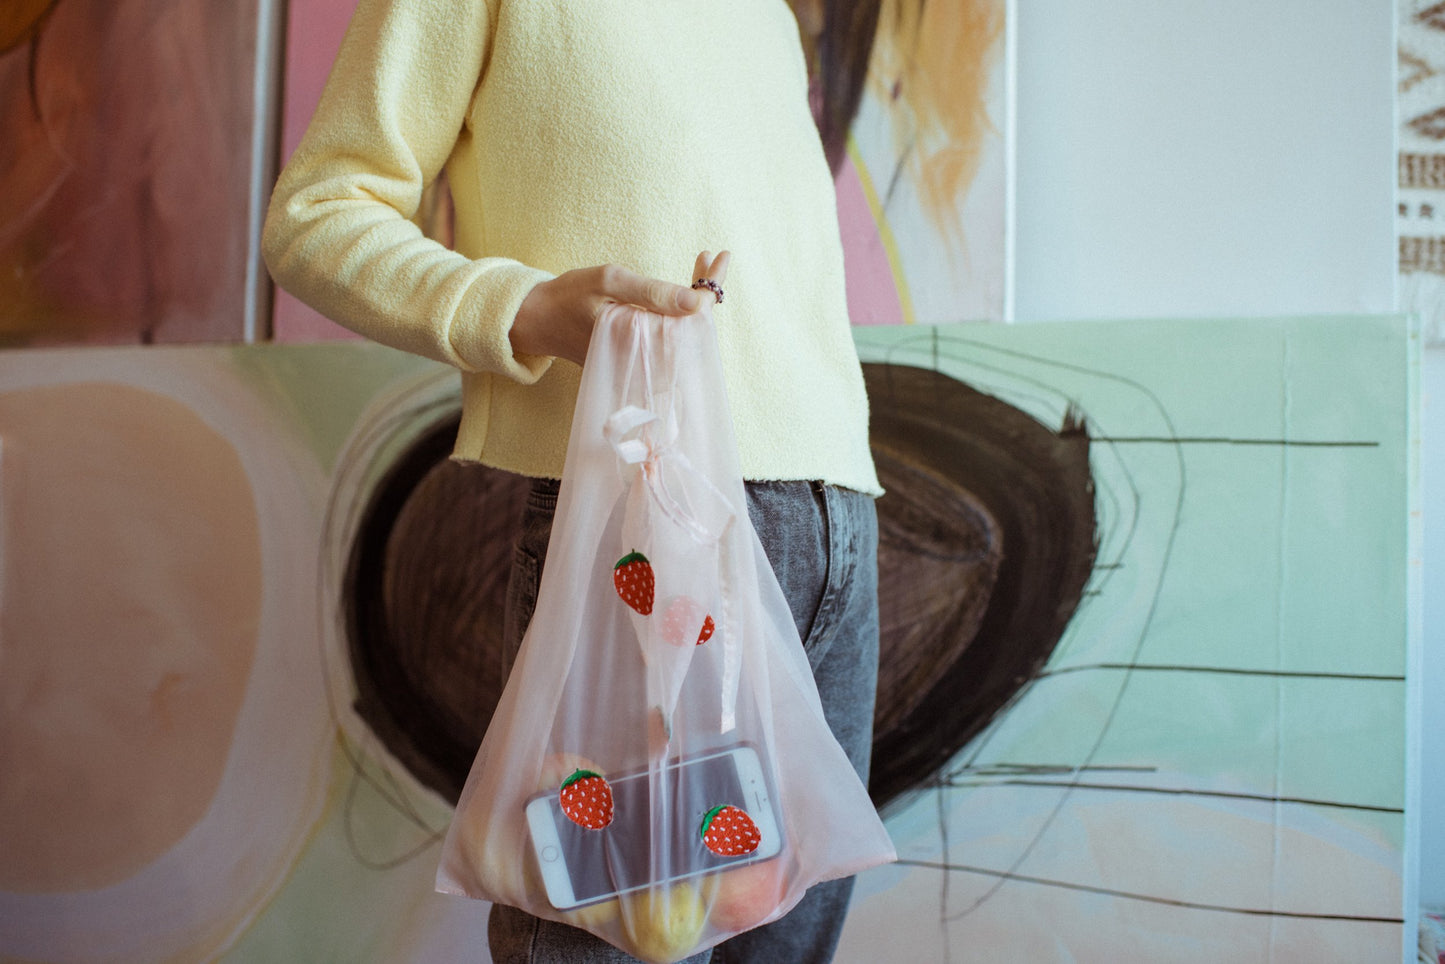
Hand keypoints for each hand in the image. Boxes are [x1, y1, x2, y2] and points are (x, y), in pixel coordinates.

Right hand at [510, 251, 730, 365]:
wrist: (538, 321)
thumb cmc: (570, 297)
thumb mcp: (609, 282)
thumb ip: (653, 292)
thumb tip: (698, 301)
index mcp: (645, 340)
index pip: (695, 317)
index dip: (710, 286)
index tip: (721, 255)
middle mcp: (649, 358)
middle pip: (695, 325)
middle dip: (706, 288)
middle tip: (711, 256)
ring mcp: (644, 360)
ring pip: (684, 330)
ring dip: (695, 298)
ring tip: (702, 264)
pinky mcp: (639, 357)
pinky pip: (669, 333)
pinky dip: (679, 309)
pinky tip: (683, 290)